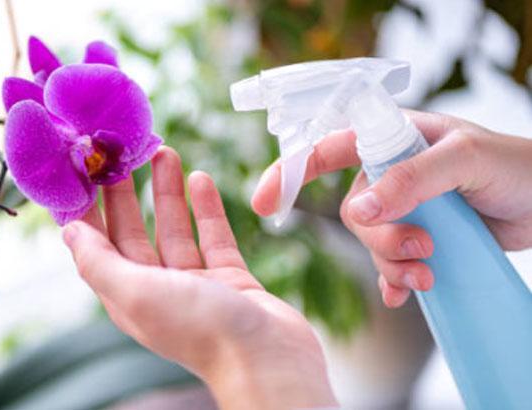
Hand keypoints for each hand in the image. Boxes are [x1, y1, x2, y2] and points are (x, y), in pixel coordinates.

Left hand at [62, 147, 337, 409]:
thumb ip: (98, 262)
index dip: (88, 210)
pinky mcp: (230, 280)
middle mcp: (157, 290)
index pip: (98, 246)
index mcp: (128, 296)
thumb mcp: (135, 293)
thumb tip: (68, 232)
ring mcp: (196, 285)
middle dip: (126, 193)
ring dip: (166, 193)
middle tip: (123, 152)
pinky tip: (200, 178)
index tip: (84, 171)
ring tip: (164, 151)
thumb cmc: (199, 330)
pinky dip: (206, 208)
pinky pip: (213, 237)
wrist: (268, 358)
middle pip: (133, 233)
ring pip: (174, 230)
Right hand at [252, 110, 531, 307]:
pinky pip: (390, 264)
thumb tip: (361, 209)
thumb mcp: (466, 160)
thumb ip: (413, 178)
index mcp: (394, 138)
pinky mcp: (419, 238)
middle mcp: (392, 172)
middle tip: (422, 249)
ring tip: (430, 271)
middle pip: (354, 211)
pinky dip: (395, 281)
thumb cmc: (517, 166)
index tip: (264, 202)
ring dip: (394, 263)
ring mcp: (405, 208)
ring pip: (372, 243)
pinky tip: (407, 292)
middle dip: (380, 238)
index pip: (330, 147)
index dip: (291, 171)